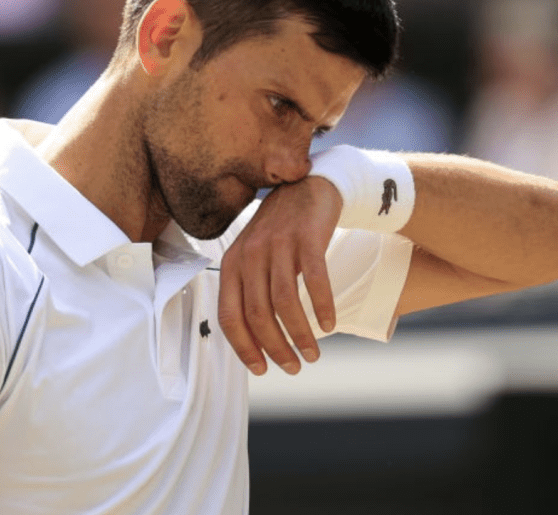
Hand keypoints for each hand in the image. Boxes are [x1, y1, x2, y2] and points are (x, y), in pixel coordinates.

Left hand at [218, 176, 340, 374]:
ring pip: (284, 302)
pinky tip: (329, 324)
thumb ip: (248, 291)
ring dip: (300, 334)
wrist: (307, 188)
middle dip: (276, 348)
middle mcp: (250, 254)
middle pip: (257, 314)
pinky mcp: (306, 237)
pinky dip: (322, 306)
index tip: (261, 369)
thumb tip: (255, 340)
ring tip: (313, 354)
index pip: (228, 316)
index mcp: (232, 264)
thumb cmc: (279, 232)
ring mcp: (278, 245)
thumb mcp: (253, 257)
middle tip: (294, 367)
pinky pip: (314, 279)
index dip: (244, 347)